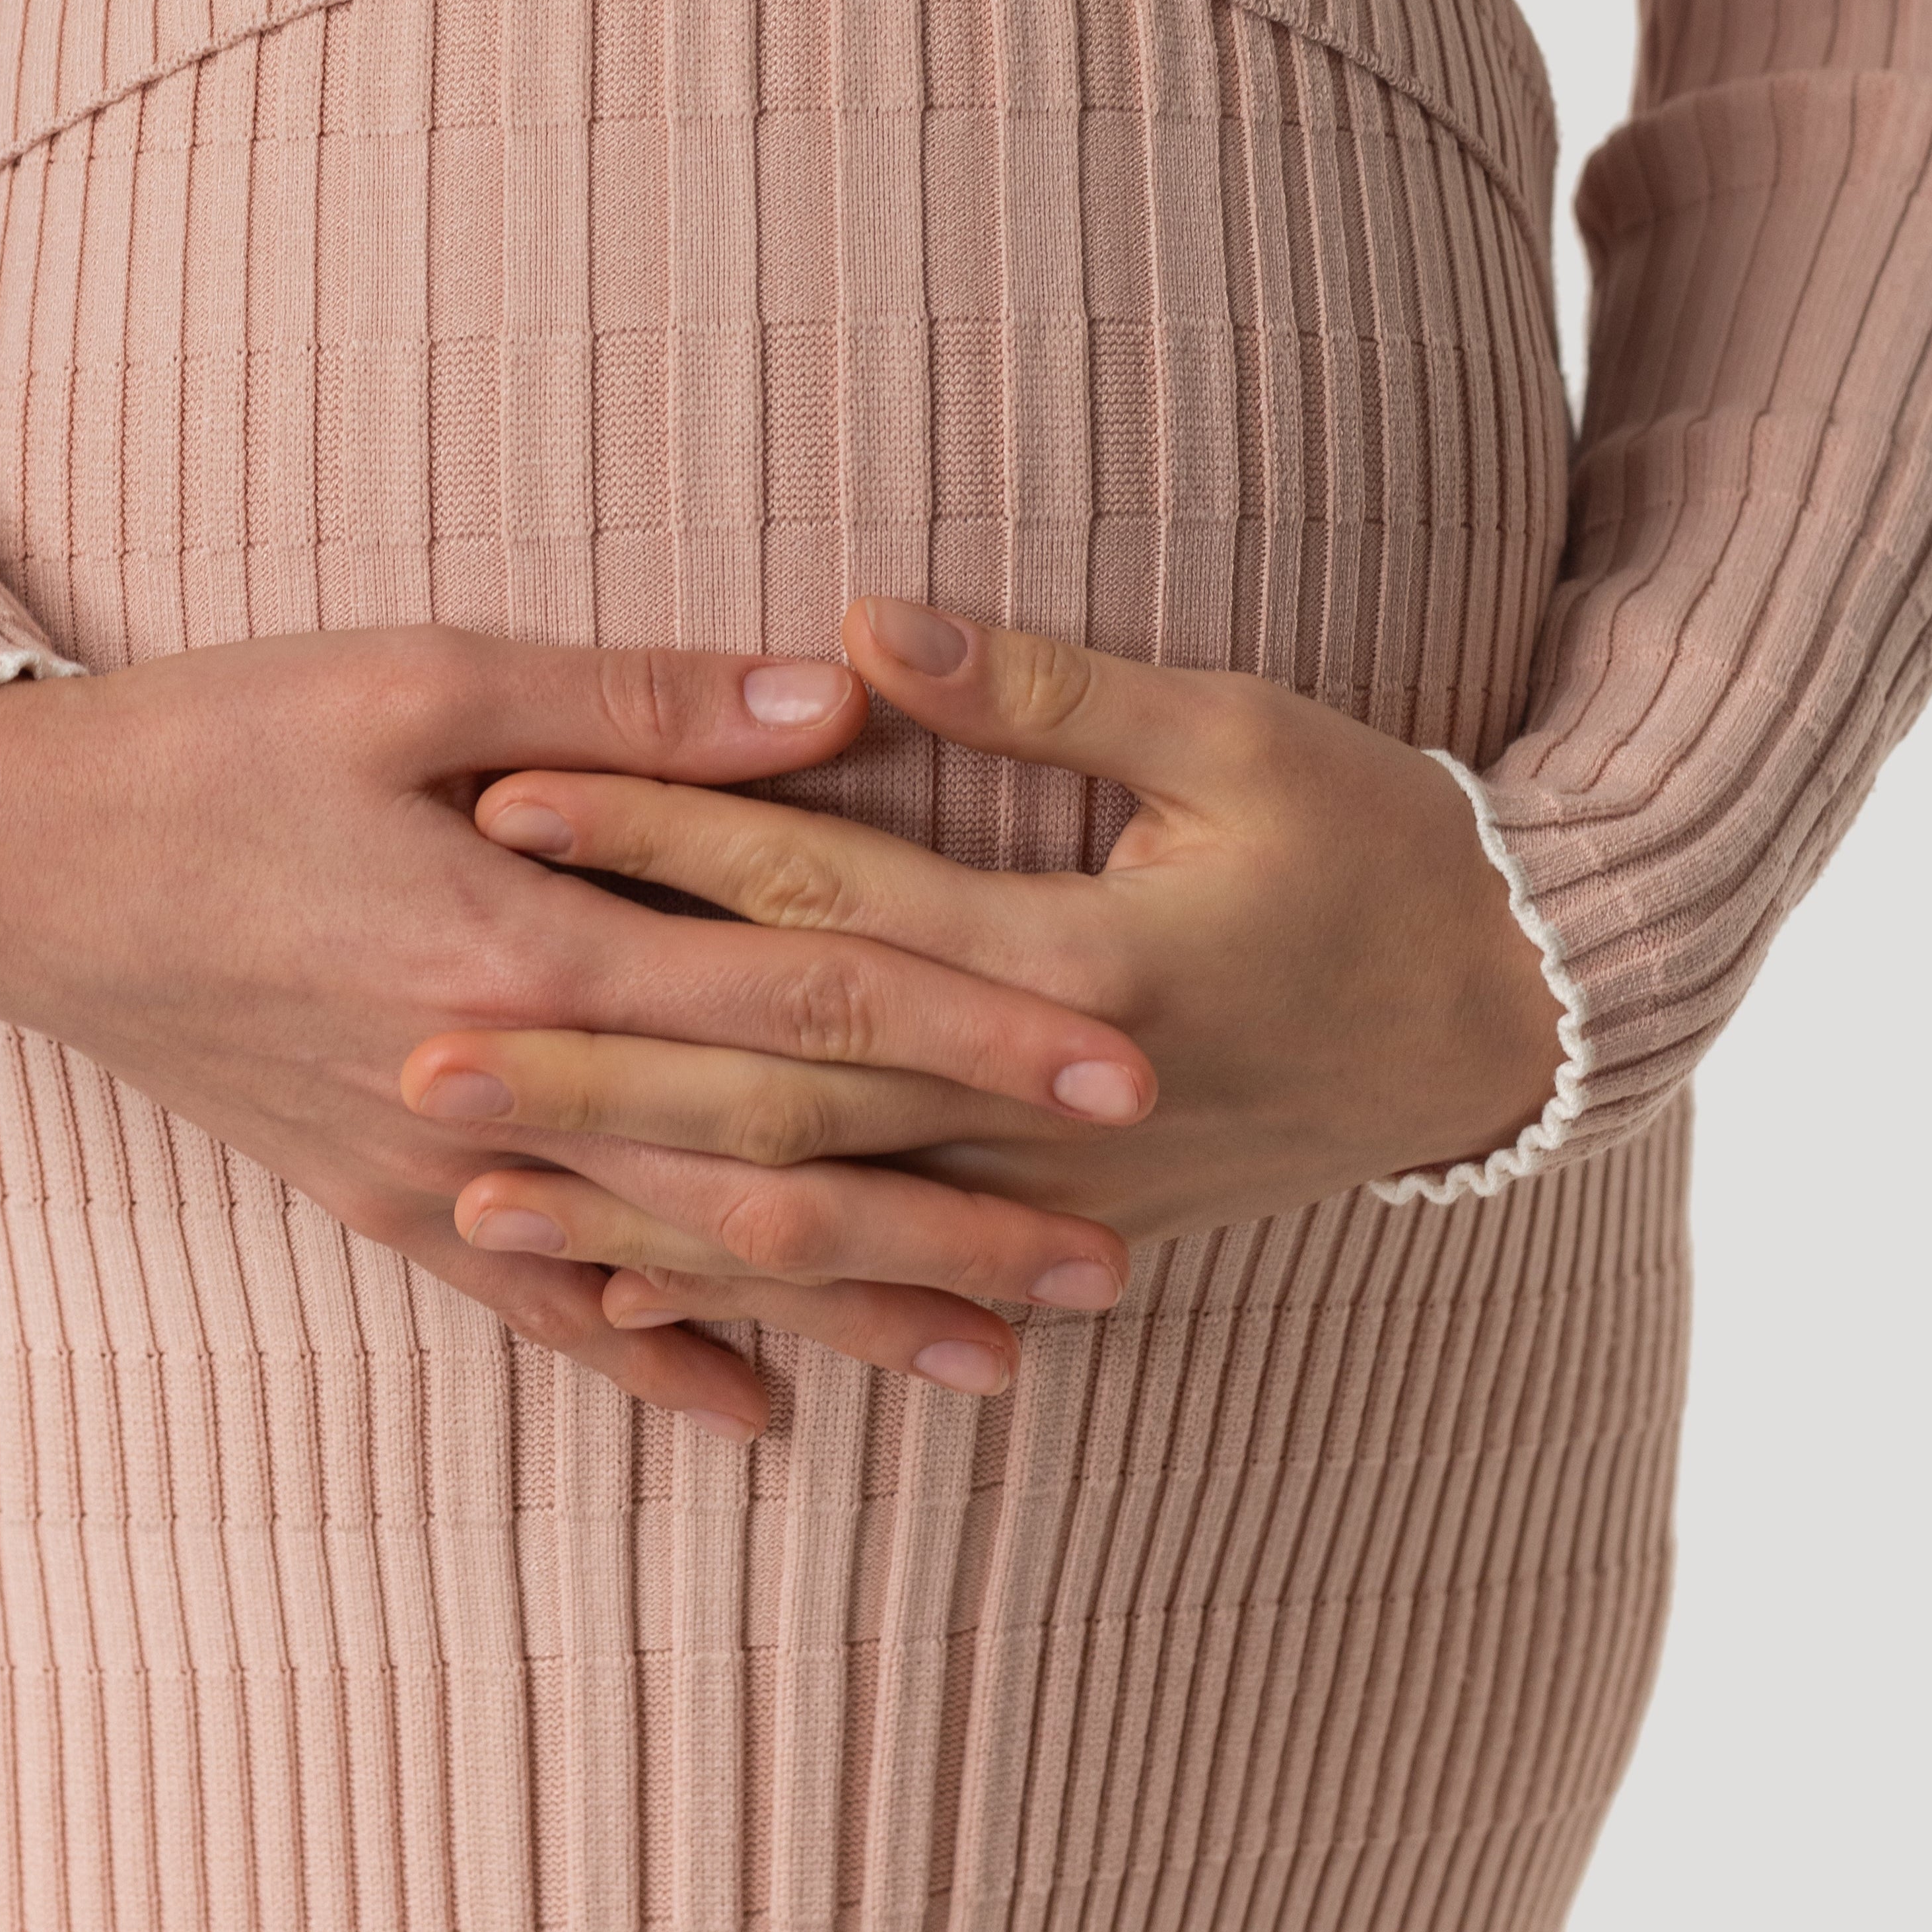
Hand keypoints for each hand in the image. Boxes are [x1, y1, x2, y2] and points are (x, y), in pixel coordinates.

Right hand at [0, 625, 1153, 1435]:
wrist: (18, 868)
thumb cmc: (220, 741)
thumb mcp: (417, 676)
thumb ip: (631, 707)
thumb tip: (832, 708)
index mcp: (528, 938)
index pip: (807, 995)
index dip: (972, 1029)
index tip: (1115, 1064)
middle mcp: (505, 1085)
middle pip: (775, 1162)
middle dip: (957, 1211)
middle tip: (1117, 1255)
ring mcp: (442, 1167)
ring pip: (685, 1263)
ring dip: (850, 1308)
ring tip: (1002, 1357)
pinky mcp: (385, 1201)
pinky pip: (544, 1310)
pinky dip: (657, 1366)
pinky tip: (762, 1418)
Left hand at [403, 598, 1564, 1373]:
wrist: (1513, 1020)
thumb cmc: (1381, 844)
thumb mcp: (1240, 732)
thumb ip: (1050, 686)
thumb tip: (870, 624)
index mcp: (1074, 951)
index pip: (817, 890)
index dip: (659, 834)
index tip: (506, 793)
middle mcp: (1038, 1093)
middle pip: (772, 1085)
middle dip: (591, 1073)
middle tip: (418, 1056)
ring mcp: (1048, 1185)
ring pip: (810, 1212)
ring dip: (640, 1211)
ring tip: (480, 1203)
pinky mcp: (1064, 1226)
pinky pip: (884, 1278)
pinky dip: (759, 1301)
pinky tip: (643, 1306)